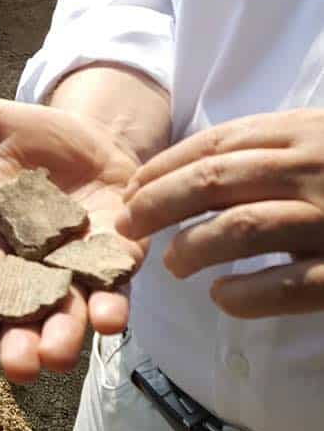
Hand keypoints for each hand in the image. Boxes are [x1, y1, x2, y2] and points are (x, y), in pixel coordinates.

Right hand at [0, 90, 143, 382]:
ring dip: (64, 336)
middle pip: (24, 315)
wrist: (95, 134)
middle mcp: (35, 265)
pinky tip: (108, 319)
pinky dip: (111, 306)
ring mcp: (79, 266)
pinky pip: (114, 289)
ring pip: (69, 313)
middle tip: (20, 368)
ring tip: (58, 356)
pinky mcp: (119, 257)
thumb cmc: (34, 136)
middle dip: (22, 344)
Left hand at [119, 109, 323, 317]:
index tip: (130, 190)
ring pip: (241, 227)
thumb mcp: (319, 143)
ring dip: (192, 247)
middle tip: (126, 227)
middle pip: (213, 180)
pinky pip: (287, 286)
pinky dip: (245, 294)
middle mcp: (314, 169)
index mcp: (303, 133)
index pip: (215, 144)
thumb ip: (269, 153)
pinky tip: (222, 297)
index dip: (162, 168)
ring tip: (171, 265)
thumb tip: (192, 175)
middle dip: (156, 204)